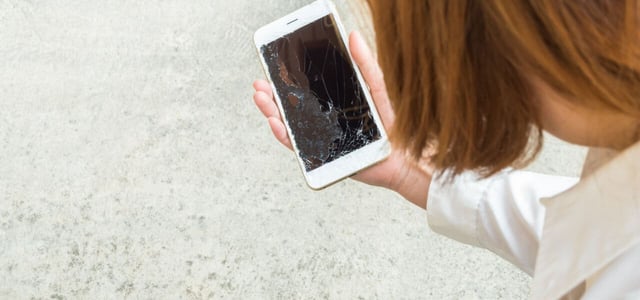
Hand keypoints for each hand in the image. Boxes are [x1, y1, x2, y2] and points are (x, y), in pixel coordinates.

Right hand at [253, 31, 429, 207]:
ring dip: (271, 111)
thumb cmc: (393, 125)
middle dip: (272, 95)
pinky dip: (284, 135)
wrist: (404, 156)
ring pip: (289, 125)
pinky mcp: (322, 156)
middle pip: (291, 107)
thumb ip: (364, 64)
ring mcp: (321, 138)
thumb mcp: (377, 87)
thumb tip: (353, 35)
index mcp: (333, 103)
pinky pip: (298, 147)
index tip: (273, 66)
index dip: (286, 80)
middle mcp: (323, 121)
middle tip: (260, 82)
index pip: (304, 91)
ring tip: (261, 97)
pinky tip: (276, 121)